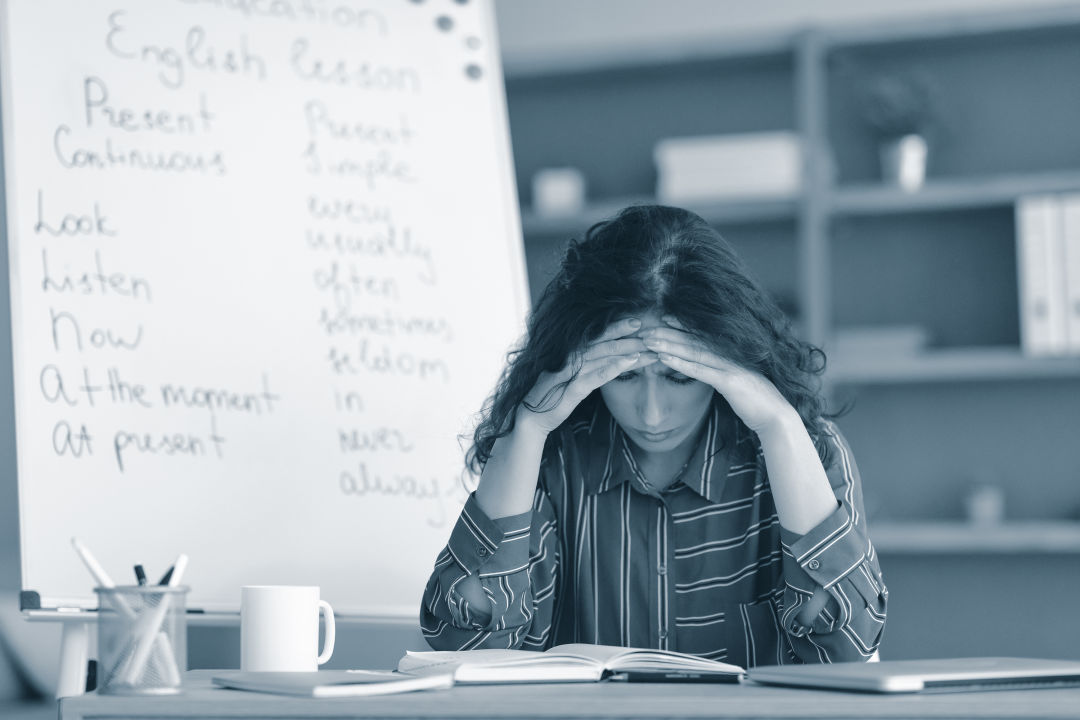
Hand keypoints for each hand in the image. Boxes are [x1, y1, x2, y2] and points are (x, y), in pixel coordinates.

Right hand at [517, 318, 652, 435]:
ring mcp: (569, 372)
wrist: (530, 418)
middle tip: (651, 328)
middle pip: (602, 341)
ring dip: (628, 349)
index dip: (616, 327)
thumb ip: (586, 366)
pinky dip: (614, 367)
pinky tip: (631, 363)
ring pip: (603, 355)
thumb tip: (608, 357)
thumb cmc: (551, 396)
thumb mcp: (570, 378)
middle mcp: (568, 357)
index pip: (596, 335)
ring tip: (648, 346)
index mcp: (568, 352)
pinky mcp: (571, 389)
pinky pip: (596, 375)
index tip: (638, 322)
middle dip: (627, 334)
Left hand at [640, 317, 795, 435]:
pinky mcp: (729, 381)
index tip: (662, 318)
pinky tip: (662, 358)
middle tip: (645, 328)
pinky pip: (700, 370)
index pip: (702, 336)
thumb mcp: (735, 384)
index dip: (682, 326)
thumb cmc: (755, 402)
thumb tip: (710, 372)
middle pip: (693, 340)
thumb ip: (722, 374)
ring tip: (648, 340)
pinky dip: (680, 363)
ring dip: (668, 345)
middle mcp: (729, 356)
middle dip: (668, 333)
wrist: (776, 417)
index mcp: (731, 354)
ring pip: (693, 352)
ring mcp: (730, 367)